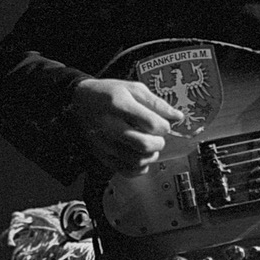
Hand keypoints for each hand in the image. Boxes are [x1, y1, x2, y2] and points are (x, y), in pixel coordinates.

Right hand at [71, 78, 185, 174]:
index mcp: (119, 104)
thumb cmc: (110, 93)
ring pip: (136, 161)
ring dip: (150, 156)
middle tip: (158, 137)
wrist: (81, 101)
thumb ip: (157, 103)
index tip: (164, 124)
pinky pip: (125, 170)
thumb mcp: (134, 88)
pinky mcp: (101, 155)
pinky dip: (139, 168)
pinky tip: (141, 157)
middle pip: (143, 145)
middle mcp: (109, 125)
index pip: (151, 123)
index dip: (165, 126)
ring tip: (150, 146)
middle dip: (159, 143)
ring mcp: (104, 143)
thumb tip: (178, 117)